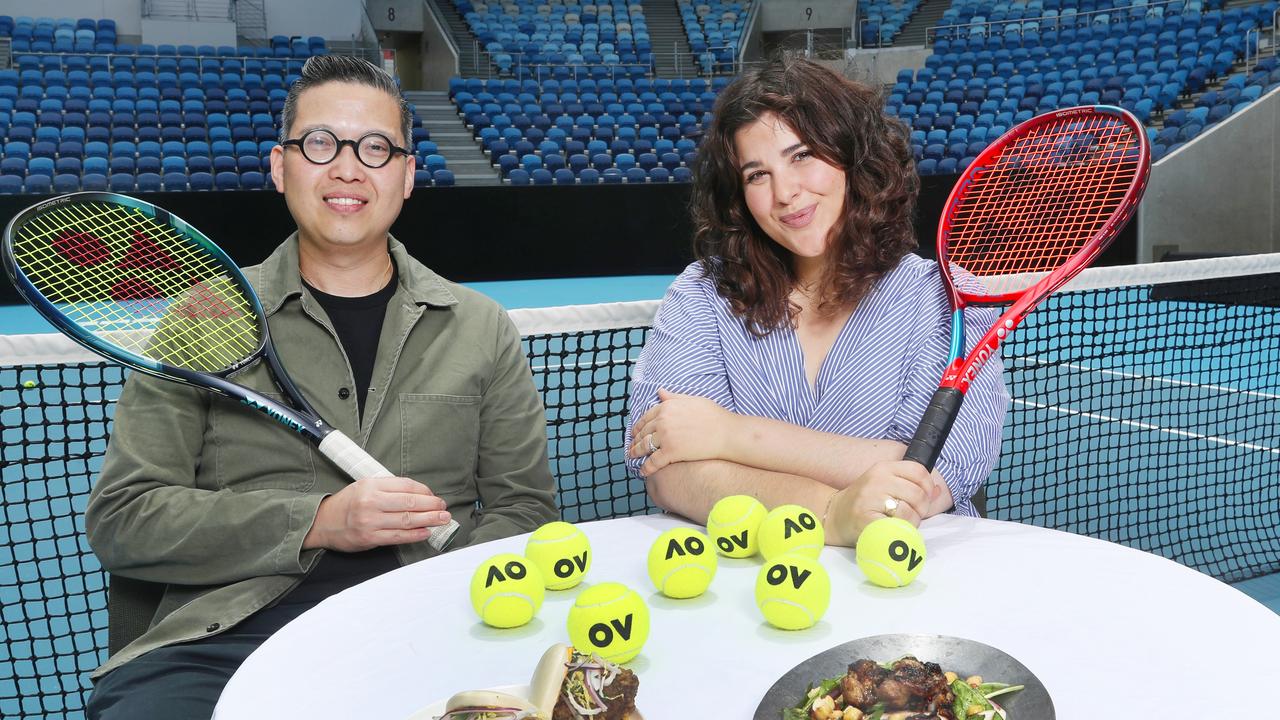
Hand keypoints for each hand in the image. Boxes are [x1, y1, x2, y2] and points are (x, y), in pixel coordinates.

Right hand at [304, 476, 450, 551]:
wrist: (323, 522)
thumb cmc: (348, 503)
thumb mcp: (365, 486)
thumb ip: (390, 488)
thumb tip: (420, 494)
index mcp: (372, 485)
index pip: (406, 486)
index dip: (425, 492)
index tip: (434, 497)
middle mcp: (371, 502)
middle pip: (410, 503)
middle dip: (432, 506)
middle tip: (444, 508)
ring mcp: (370, 521)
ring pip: (407, 520)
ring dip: (429, 520)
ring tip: (443, 519)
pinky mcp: (370, 538)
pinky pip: (398, 537)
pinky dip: (415, 535)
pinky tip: (426, 532)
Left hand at [628, 388, 733, 476]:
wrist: (727, 433)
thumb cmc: (714, 416)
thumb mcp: (692, 401)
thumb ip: (673, 398)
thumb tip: (659, 391)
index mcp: (667, 407)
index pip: (646, 417)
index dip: (638, 426)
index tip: (635, 432)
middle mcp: (663, 420)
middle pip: (643, 432)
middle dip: (635, 440)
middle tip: (631, 447)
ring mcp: (666, 437)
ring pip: (645, 446)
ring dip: (636, 453)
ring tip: (632, 458)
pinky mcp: (671, 452)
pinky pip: (653, 462)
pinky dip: (646, 468)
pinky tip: (643, 472)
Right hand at [823, 461, 941, 545]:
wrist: (835, 516)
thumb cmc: (865, 503)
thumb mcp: (886, 486)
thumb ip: (913, 487)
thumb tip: (939, 490)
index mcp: (883, 468)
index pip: (919, 471)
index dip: (928, 487)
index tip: (923, 499)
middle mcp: (877, 480)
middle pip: (918, 494)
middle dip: (921, 510)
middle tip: (910, 517)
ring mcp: (870, 499)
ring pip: (909, 512)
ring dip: (911, 523)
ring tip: (900, 524)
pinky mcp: (865, 519)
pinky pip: (896, 527)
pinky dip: (899, 532)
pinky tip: (891, 531)